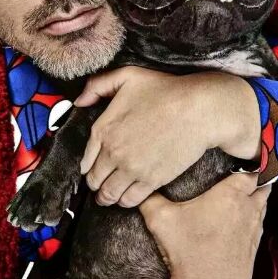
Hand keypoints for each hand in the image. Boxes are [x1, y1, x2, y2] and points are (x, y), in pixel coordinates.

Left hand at [74, 67, 260, 207]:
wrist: (198, 110)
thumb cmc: (165, 90)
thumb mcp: (127, 76)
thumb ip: (98, 85)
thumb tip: (79, 101)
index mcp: (104, 129)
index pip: (86, 159)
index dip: (87, 168)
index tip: (90, 170)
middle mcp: (114, 153)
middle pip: (95, 180)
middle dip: (95, 184)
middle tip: (99, 186)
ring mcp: (132, 169)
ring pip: (109, 194)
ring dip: (106, 197)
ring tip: (108, 197)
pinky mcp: (151, 180)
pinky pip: (130, 200)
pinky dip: (125, 202)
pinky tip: (126, 198)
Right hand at [140, 173, 270, 278]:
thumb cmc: (187, 252)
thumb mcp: (160, 220)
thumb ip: (148, 199)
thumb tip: (135, 189)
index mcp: (231, 195)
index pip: (250, 171)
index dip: (244, 166)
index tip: (231, 164)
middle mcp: (248, 210)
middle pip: (261, 188)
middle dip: (252, 182)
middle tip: (233, 179)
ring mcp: (253, 231)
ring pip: (261, 208)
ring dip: (252, 202)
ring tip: (233, 200)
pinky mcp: (253, 250)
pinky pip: (256, 227)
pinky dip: (249, 222)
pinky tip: (231, 226)